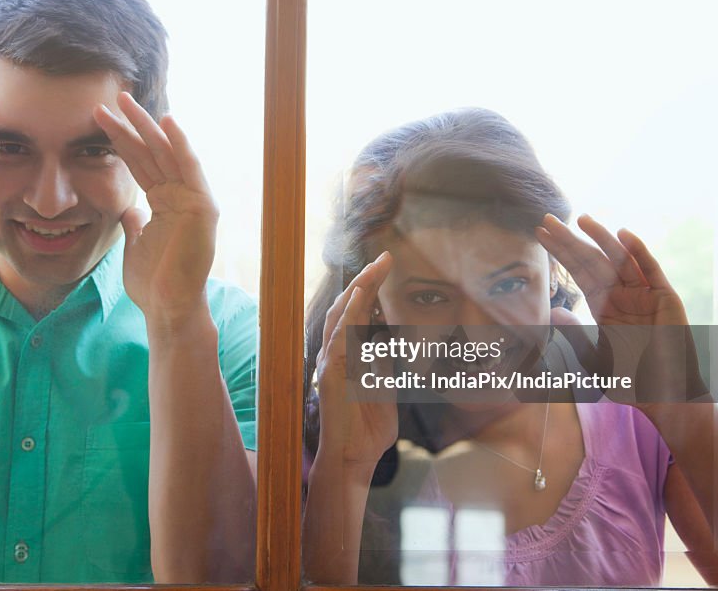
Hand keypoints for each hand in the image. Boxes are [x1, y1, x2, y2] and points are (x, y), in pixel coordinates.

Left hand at [93, 93, 217, 324]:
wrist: (167, 308)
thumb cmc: (153, 283)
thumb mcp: (136, 244)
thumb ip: (134, 223)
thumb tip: (129, 210)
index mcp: (165, 203)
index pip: (140, 164)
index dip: (121, 141)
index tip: (99, 120)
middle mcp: (181, 196)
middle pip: (152, 153)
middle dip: (131, 125)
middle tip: (111, 98)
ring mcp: (194, 200)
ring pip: (167, 154)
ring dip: (147, 126)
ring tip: (126, 102)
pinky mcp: (203, 207)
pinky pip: (190, 169)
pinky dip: (181, 144)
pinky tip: (168, 121)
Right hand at [314, 252, 398, 465]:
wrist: (355, 459)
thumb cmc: (369, 430)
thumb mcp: (384, 389)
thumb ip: (382, 365)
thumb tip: (386, 339)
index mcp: (349, 356)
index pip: (357, 313)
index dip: (370, 287)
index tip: (386, 264)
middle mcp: (336, 354)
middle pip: (347, 307)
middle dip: (365, 280)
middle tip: (384, 258)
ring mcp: (330, 362)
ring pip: (340, 316)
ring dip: (358, 290)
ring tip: (374, 269)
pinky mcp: (330, 374)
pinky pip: (339, 338)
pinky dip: (348, 316)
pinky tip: (359, 297)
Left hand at [536, 213, 704, 403]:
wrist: (663, 398)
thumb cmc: (631, 382)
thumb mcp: (593, 357)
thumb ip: (574, 334)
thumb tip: (552, 311)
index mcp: (604, 306)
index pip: (578, 272)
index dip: (560, 253)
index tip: (541, 234)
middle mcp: (623, 295)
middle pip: (592, 261)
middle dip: (570, 241)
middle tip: (547, 219)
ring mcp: (645, 294)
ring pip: (619, 260)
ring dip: (601, 239)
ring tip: (581, 219)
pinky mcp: (665, 298)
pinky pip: (650, 270)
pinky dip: (639, 252)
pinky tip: (623, 234)